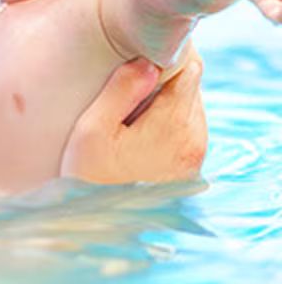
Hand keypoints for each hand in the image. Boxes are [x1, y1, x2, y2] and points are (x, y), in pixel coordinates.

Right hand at [60, 57, 206, 183]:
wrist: (98, 227)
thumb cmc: (89, 176)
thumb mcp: (93, 128)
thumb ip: (122, 89)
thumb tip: (147, 60)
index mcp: (174, 125)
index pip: (189, 68)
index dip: (164, 56)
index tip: (135, 60)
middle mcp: (194, 140)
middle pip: (192, 86)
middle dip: (164, 78)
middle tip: (126, 87)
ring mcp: (194, 156)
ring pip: (190, 106)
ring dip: (166, 99)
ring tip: (129, 112)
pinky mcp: (189, 168)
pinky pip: (187, 127)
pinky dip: (168, 120)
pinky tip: (138, 131)